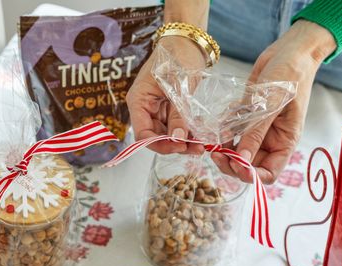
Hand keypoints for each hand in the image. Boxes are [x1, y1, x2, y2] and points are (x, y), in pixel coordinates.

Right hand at [127, 37, 206, 155]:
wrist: (187, 41)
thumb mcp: (179, 87)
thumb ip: (178, 115)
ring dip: (183, 141)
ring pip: (167, 133)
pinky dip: (187, 131)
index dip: (159, 145)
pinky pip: (175, 125)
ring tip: (202, 144)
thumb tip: (177, 140)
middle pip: (155, 136)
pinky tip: (200, 135)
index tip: (179, 147)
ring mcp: (156, 108)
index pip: (142, 134)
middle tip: (196, 149)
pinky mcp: (168, 107)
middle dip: (175, 145)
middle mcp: (145, 107)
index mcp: (139, 101)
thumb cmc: (178, 56)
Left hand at [213, 21, 335, 183]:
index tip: (235, 163)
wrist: (290, 50)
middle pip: (248, 165)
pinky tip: (223, 116)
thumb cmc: (290, 74)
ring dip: (224, 147)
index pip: (268, 174)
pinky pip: (231, 131)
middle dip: (230, 162)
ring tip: (215, 135)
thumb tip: (243, 161)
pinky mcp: (247, 117)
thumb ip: (256, 133)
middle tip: (215, 153)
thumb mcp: (272, 104)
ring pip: (236, 150)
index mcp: (284, 142)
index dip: (250, 174)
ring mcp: (258, 129)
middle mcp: (271, 140)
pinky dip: (224, 127)